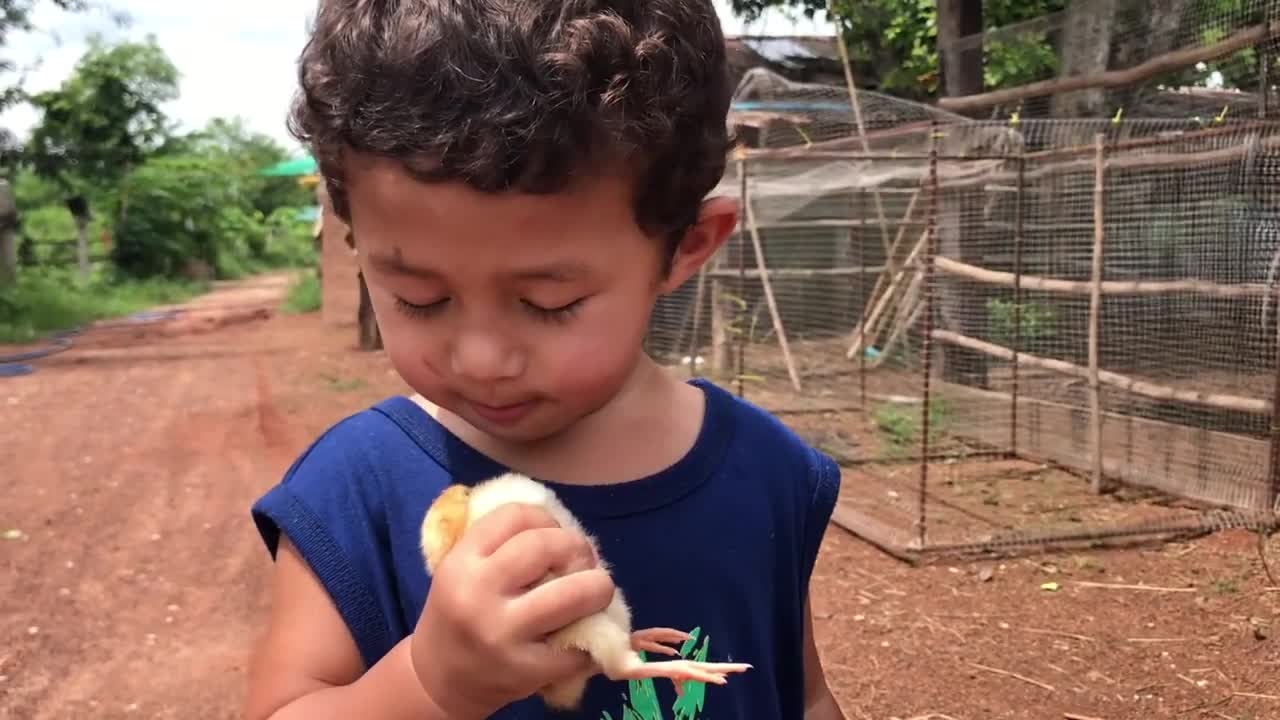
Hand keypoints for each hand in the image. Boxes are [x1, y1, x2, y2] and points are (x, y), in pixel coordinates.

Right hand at [409, 502, 615, 717]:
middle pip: (546, 546)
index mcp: (461, 563)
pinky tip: (587, 631)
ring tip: (597, 590)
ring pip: (573, 593)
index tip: (554, 533)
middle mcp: (479, 594)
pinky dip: (596, 635)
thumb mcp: (462, 571)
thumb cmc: (458, 616)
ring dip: (599, 587)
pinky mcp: (527, 671)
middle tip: (583, 560)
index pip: (516, 516)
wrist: (439, 680)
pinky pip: (581, 644)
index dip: (546, 518)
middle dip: (577, 547)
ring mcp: (503, 634)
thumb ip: (500, 545)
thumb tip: (561, 524)